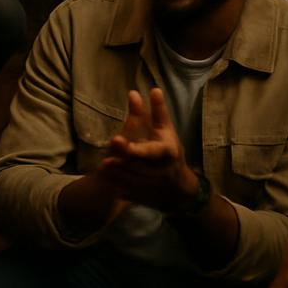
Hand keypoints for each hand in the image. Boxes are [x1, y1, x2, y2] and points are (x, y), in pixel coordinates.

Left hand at [100, 89, 198, 212]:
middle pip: (139, 167)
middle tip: (106, 160)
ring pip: (134, 182)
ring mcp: (157, 187)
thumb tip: (153, 88)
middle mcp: (164, 171)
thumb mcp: (166, 130)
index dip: (134, 149)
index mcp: (167, 152)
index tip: (116, 141)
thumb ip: (158, 111)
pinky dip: (121, 188)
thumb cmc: (172, 152)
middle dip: (122, 164)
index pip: (150, 151)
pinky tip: (110, 182)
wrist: (181, 188)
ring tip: (105, 167)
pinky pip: (133, 194)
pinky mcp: (149, 198)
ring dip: (119, 176)